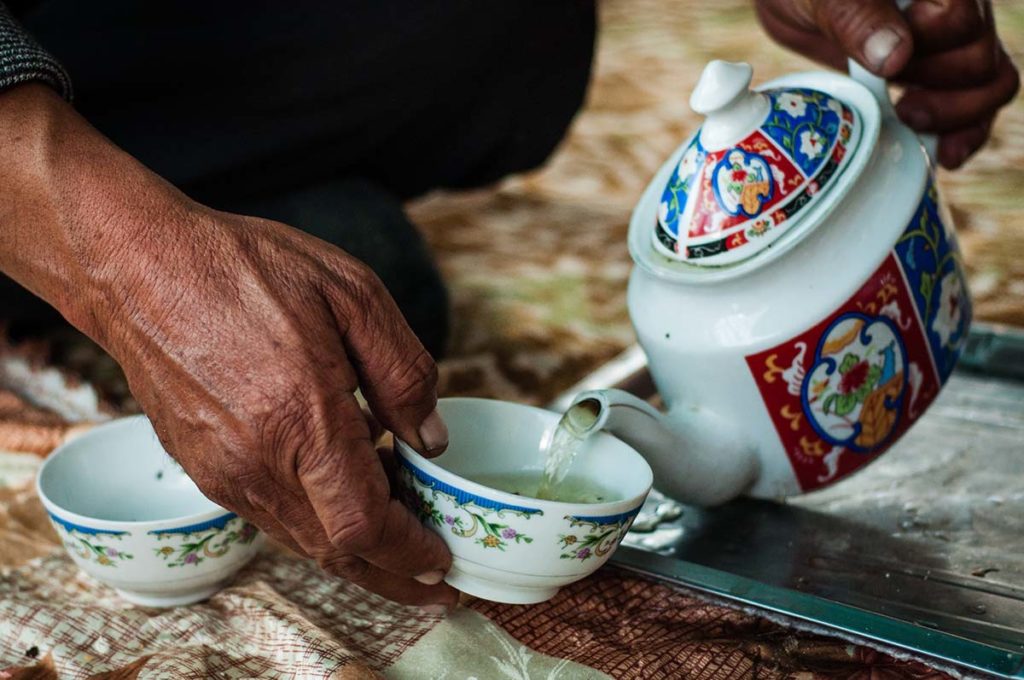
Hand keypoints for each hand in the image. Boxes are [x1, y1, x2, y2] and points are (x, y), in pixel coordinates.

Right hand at [0, 84, 456, 607]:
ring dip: (356, 551)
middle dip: (392, 571)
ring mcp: (223, 472)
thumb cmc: (246, 270)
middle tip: (433, 573)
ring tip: (399, 535)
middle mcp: (257, 461)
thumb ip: (403, 372)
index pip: (364, 525)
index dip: (410, 551)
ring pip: (303, 541)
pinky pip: (272, 516)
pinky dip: (317, 523)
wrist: (141, 269)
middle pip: (336, 552)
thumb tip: (430, 439)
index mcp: (301, 418)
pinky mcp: (205, 470)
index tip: (442, 556)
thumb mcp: (351, 294)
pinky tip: (343, 495)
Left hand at [755, 0, 1019, 168]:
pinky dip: (962, 134)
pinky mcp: (938, 78)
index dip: (924, 49)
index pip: (961, 21)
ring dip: (954, 117)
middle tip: (887, 89)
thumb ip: (856, 16)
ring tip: (908, 120)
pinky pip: (974, 109)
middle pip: (980, 60)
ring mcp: (951, 46)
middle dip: (935, 88)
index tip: (882, 59)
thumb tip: (895, 56)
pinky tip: (942, 156)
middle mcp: (956, 11)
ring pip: (991, 85)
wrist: (796, 5)